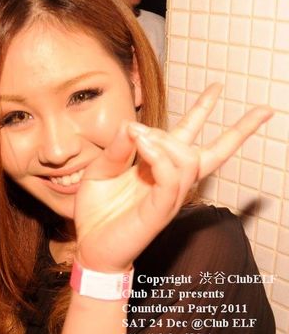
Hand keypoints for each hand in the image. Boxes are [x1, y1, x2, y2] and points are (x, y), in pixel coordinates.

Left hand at [73, 84, 273, 272]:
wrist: (90, 246)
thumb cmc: (96, 210)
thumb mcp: (100, 170)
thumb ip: (117, 149)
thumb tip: (129, 124)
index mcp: (158, 168)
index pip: (188, 137)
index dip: (203, 111)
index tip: (217, 88)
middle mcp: (170, 181)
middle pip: (211, 151)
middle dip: (237, 128)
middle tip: (243, 100)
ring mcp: (169, 197)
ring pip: (187, 160)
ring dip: (163, 139)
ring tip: (139, 135)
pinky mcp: (159, 211)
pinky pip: (171, 180)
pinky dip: (159, 157)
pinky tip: (142, 144)